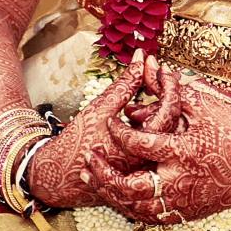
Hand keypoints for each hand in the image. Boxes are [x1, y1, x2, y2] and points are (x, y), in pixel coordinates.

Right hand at [27, 53, 179, 208]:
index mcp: (143, 146)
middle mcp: (151, 158)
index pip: (169, 108)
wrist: (58, 174)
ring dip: (158, 103)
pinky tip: (136, 109)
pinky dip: (150, 117)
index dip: (165, 82)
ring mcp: (148, 163)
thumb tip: (140, 56)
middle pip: (172, 118)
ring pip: (166, 128)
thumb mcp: (101, 108)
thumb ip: (126, 83)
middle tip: (156, 70)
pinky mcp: (143, 164)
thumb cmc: (77, 141)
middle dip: (165, 89)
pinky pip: (156, 138)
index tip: (155, 63)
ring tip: (145, 86)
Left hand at [85, 83, 230, 222]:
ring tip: (96, 178)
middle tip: (90, 159)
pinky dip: (133, 206)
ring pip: (136, 206)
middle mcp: (182, 181)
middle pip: (129, 186)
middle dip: (104, 174)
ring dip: (112, 194)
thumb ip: (174, 91)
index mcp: (185, 150)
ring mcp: (185, 201)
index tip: (109, 122)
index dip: (119, 132)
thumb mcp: (207, 105)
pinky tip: (122, 195)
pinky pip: (152, 216)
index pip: (139, 142)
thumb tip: (150, 70)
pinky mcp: (189, 213)